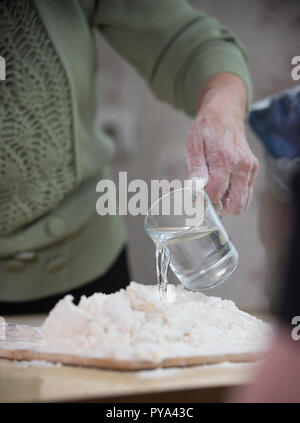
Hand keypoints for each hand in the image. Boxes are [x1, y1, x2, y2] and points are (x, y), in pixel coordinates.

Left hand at [185, 73, 258, 214]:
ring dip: (226, 204)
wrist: (224, 113)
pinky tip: (222, 186)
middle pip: (235, 205)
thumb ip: (196, 171)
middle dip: (218, 208)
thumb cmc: (206, 129)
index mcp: (224, 159)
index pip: (215, 194)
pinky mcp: (253, 170)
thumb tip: (195, 192)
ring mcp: (250, 168)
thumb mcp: (193, 146)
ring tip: (213, 192)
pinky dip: (233, 196)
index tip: (193, 198)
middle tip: (204, 199)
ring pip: (242, 203)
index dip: (202, 200)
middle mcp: (242, 165)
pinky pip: (246, 194)